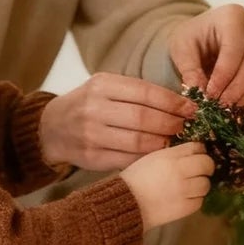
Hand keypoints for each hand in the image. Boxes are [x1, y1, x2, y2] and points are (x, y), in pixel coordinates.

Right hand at [40, 73, 196, 170]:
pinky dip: (148, 158)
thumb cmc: (88, 105)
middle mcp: (95, 108)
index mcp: (102, 85)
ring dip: (162, 143)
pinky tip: (158, 155)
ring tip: (175, 142)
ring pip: (138, 141)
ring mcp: (92, 134)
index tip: (191, 109)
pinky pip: (128, 159)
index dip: (172, 102)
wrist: (52, 128)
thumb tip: (179, 103)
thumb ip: (136, 93)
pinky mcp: (92, 157)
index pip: (145, 92)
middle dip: (171, 123)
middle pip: (144, 118)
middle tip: (186, 127)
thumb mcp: (106, 88)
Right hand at [119, 142, 213, 228]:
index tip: (198, 155)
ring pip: (206, 184)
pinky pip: (199, 201)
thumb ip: (172, 154)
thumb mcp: (151, 158)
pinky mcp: (185, 207)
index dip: (200, 151)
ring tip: (190, 187)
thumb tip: (192, 153)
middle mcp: (180, 171)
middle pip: (207, 164)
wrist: (126, 204)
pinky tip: (184, 198)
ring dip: (200, 184)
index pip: (197, 147)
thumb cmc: (135, 179)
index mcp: (170, 156)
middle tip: (200, 171)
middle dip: (206, 167)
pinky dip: (194, 199)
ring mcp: (184, 190)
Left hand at [166, 3, 243, 105]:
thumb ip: (189, 69)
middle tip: (219, 105)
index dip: (224, 74)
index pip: (235, 46)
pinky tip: (236, 101)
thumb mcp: (181, 50)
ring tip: (225, 106)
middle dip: (236, 87)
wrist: (203, 40)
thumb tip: (199, 92)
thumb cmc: (192, 40)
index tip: (210, 95)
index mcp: (232, 15)